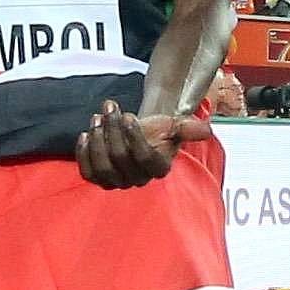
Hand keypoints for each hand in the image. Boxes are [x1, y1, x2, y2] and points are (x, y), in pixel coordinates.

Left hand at [75, 101, 209, 189]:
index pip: (145, 158)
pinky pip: (88, 173)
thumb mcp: (174, 125)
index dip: (134, 137)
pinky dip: (83, 154)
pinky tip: (84, 134)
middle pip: (120, 157)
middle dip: (112, 129)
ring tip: (97, 118)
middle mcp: (137, 180)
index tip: (128, 115)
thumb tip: (207, 130)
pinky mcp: (98, 179)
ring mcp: (117, 182)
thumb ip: (188, 128)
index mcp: (158, 169)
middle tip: (109, 108)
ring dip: (97, 139)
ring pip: (103, 167)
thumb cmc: (158, 131)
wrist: (141, 135)